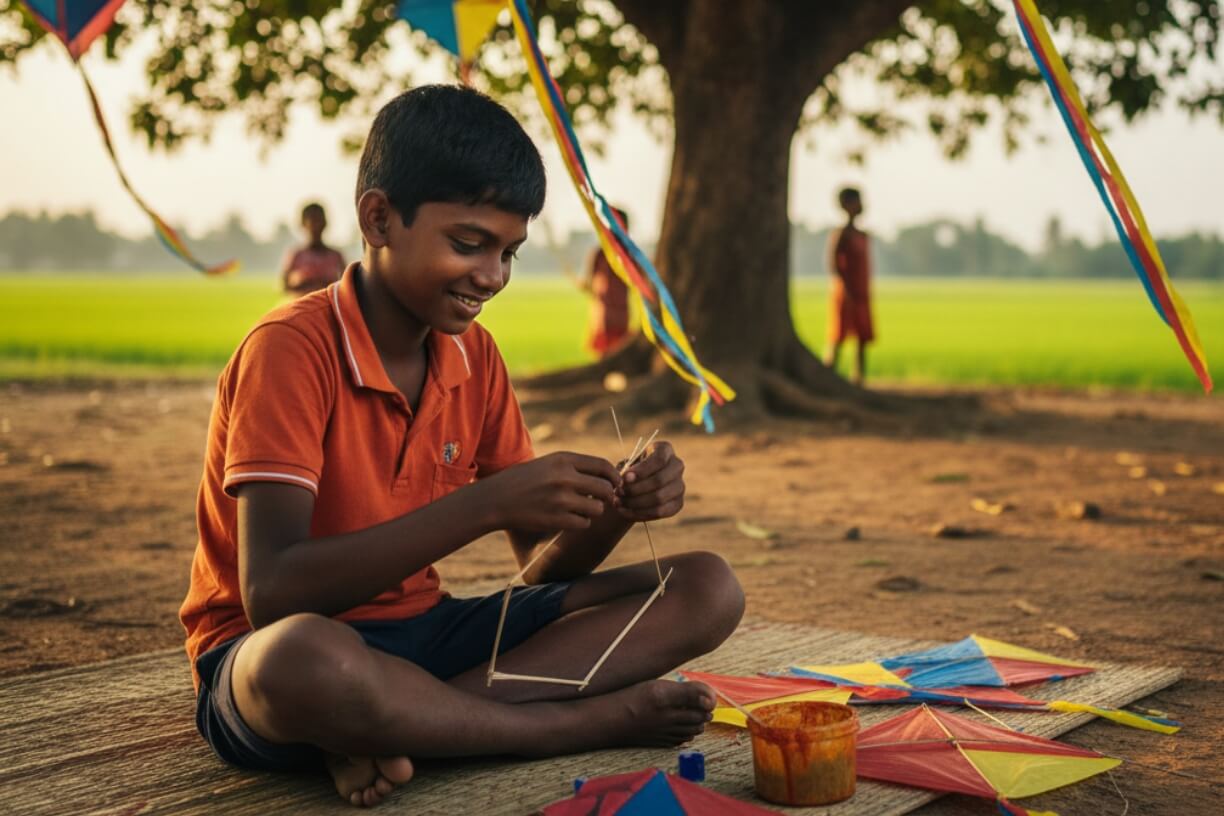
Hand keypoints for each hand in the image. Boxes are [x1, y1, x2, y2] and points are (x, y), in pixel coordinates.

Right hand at [483, 452, 620, 531]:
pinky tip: (569, 519)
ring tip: (579, 509)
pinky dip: (580, 523)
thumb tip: (606, 475)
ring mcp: (561, 500)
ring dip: (593, 511)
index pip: (603, 466)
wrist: (496, 499)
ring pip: (597, 509)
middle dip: (607, 496)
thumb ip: (574, 467)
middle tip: (600, 500)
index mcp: (563, 460)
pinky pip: (584, 523)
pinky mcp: (556, 519)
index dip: (614, 476)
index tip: (616, 483)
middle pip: (605, 489)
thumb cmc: (523, 480)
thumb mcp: (548, 464)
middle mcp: (564, 478)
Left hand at [618, 441, 684, 521]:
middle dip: (635, 489)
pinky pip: (660, 511)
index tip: (624, 478)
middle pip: (660, 480)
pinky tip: (625, 511)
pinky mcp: (678, 503)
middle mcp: (677, 466)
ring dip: (635, 502)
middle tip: (618, 492)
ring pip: (659, 498)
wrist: (637, 484)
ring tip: (618, 502)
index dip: (641, 470)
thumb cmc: (631, 471)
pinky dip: (639, 513)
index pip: (659, 460)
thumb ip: (626, 471)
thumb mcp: (628, 465)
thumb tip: (626, 480)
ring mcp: (680, 485)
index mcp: (666, 449)